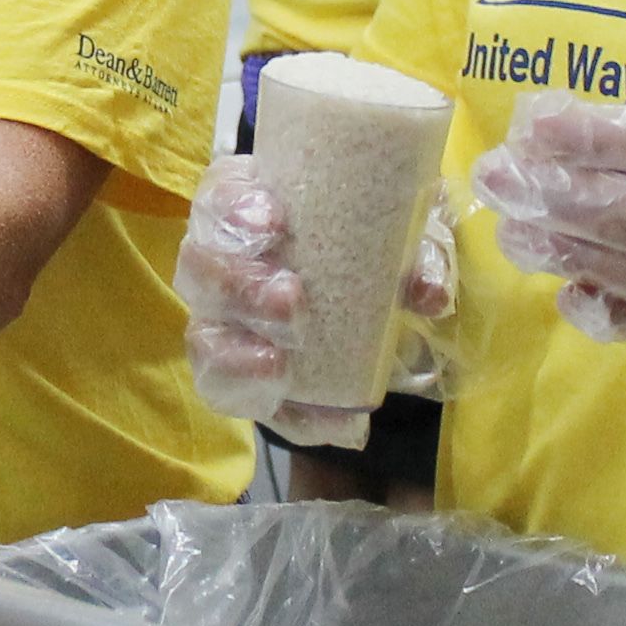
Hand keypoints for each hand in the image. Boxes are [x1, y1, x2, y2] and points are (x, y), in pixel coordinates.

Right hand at [173, 152, 454, 447]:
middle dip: (237, 286)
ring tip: (279, 366)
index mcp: (248, 213)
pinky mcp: (247, 384)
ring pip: (204, 341)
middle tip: (290, 297)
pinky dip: (295, 418)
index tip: (273, 220)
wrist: (376, 305)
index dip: (231, 209)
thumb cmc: (372, 246)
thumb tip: (427, 293)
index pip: (217, 200)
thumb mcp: (402, 240)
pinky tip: (341, 425)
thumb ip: (418, 256)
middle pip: (198, 269)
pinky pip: (252, 406)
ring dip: (235, 356)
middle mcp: (221, 267)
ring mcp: (224, 327)